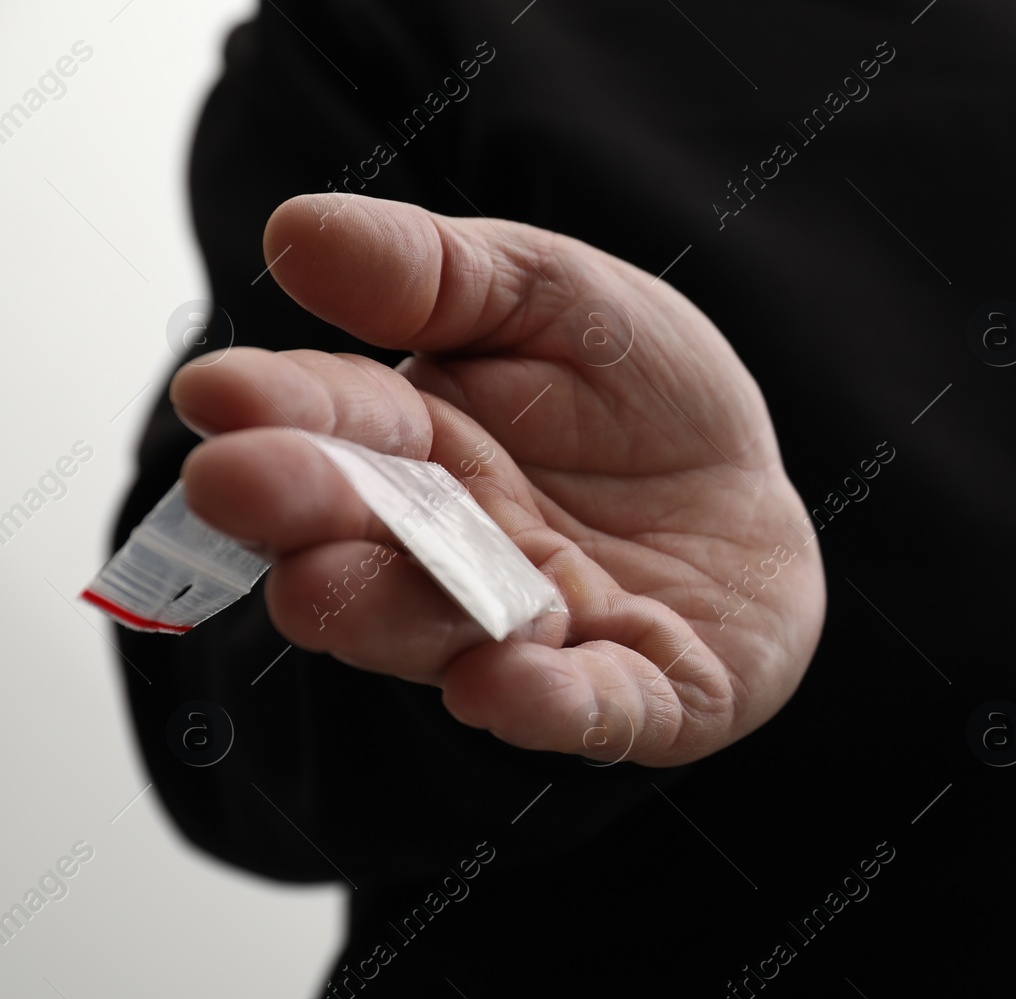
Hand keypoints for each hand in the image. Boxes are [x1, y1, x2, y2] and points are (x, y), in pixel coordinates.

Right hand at [171, 194, 825, 767]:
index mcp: (424, 447)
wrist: (756, 487)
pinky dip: (544, 702)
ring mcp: (543, 634)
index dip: (278, 408)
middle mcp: (459, 555)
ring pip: (452, 636)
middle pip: (369, 539)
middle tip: (237, 485)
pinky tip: (500, 680)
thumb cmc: (640, 395)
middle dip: (305, 513)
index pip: (341, 425)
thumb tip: (295, 230)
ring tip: (326, 586)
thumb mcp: (561, 300)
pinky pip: (591, 707)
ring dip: (393, 615)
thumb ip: (441, 276)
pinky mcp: (639, 693)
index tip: (216, 391)